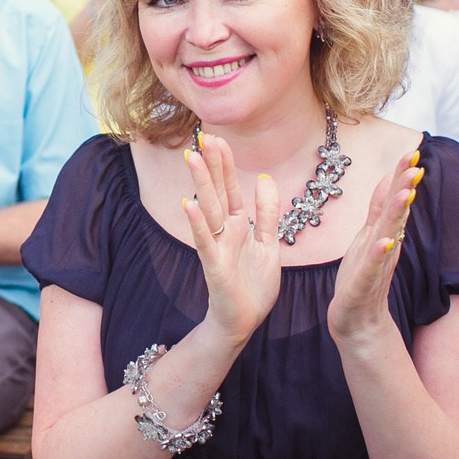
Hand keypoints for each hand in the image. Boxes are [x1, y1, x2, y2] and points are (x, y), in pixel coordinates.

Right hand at [181, 132, 281, 346]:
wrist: (245, 321)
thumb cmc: (254, 285)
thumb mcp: (269, 243)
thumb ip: (268, 213)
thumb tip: (264, 178)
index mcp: (237, 225)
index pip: (230, 188)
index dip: (225, 164)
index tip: (217, 138)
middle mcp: (224, 231)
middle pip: (217, 192)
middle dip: (212, 165)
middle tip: (203, 137)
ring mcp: (216, 247)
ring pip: (209, 210)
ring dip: (201, 185)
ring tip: (194, 159)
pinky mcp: (214, 267)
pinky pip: (205, 242)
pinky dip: (197, 224)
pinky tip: (189, 205)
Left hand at [326, 150, 423, 345]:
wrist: (357, 321)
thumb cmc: (362, 277)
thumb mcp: (370, 237)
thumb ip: (380, 210)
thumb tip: (391, 179)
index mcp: (384, 234)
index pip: (395, 201)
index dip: (402, 177)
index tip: (412, 151)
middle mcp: (384, 247)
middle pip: (397, 213)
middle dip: (405, 188)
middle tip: (416, 165)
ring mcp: (375, 265)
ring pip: (388, 235)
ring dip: (397, 215)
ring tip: (405, 194)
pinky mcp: (363, 285)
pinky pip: (371, 267)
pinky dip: (379, 253)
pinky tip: (385, 241)